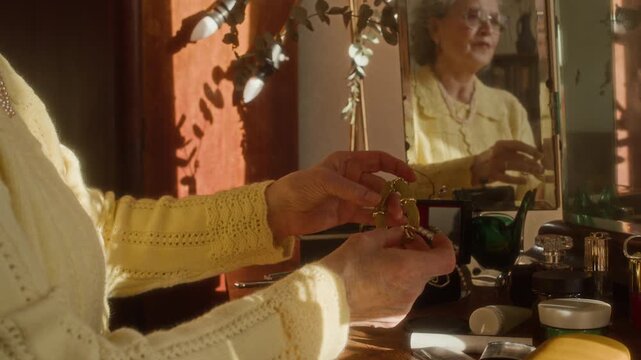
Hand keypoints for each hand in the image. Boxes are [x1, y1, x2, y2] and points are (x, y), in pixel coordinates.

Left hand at [265, 151, 415, 238]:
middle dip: (392, 196)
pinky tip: (388, 226)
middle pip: (380, 185)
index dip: (396, 167)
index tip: (411, 178)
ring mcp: (350, 197)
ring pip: (376, 202)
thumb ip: (352, 190)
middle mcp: (352, 178)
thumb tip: (377, 199)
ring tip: (398, 221)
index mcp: (348, 162)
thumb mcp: (325, 182)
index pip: (379, 160)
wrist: (281, 210)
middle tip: (399, 211)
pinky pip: (367, 215)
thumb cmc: (299, 187)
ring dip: (388, 210)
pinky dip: (378, 220)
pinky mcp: (346, 214)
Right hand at [319, 227, 454, 326]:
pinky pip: (400, 298)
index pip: (445, 259)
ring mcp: (403, 308)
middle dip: (417, 253)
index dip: (444, 246)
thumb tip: (401, 233)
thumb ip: (391, 234)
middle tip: (399, 243)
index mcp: (410, 268)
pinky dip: (394, 286)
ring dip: (404, 270)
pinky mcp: (392, 319)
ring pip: (412, 283)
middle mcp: (412, 291)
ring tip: (382, 261)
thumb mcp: (367, 239)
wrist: (324, 300)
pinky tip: (374, 280)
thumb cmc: (344, 267)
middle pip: (426, 269)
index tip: (434, 238)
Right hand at [471, 140, 543, 184]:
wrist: (472, 168)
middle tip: (541, 168)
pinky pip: (507, 177)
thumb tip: (534, 157)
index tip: (540, 156)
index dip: (530, 150)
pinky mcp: (492, 175)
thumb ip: (513, 153)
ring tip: (537, 173)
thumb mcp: (500, 152)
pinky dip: (517, 179)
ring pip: (515, 165)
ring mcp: (494, 164)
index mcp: (500, 144)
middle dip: (532, 162)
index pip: (518, 144)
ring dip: (528, 169)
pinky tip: (525, 181)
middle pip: (519, 156)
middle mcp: (498, 152)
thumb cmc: (489, 160)